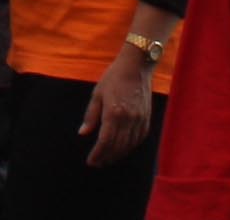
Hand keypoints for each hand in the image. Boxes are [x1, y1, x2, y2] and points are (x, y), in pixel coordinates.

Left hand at [81, 45, 157, 168]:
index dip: (98, 154)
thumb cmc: (113, 78)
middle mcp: (128, 119)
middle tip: (97, 163)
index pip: (105, 141)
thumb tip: (83, 133)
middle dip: (106, 157)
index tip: (91, 161)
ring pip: (129, 145)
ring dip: (117, 155)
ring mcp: (140, 120)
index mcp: (114, 113)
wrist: (136, 67)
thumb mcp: (97, 94)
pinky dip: (130, 147)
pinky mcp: (146, 119)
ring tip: (107, 159)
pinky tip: (122, 149)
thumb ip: (91, 116)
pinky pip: (139, 139)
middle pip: (117, 147)